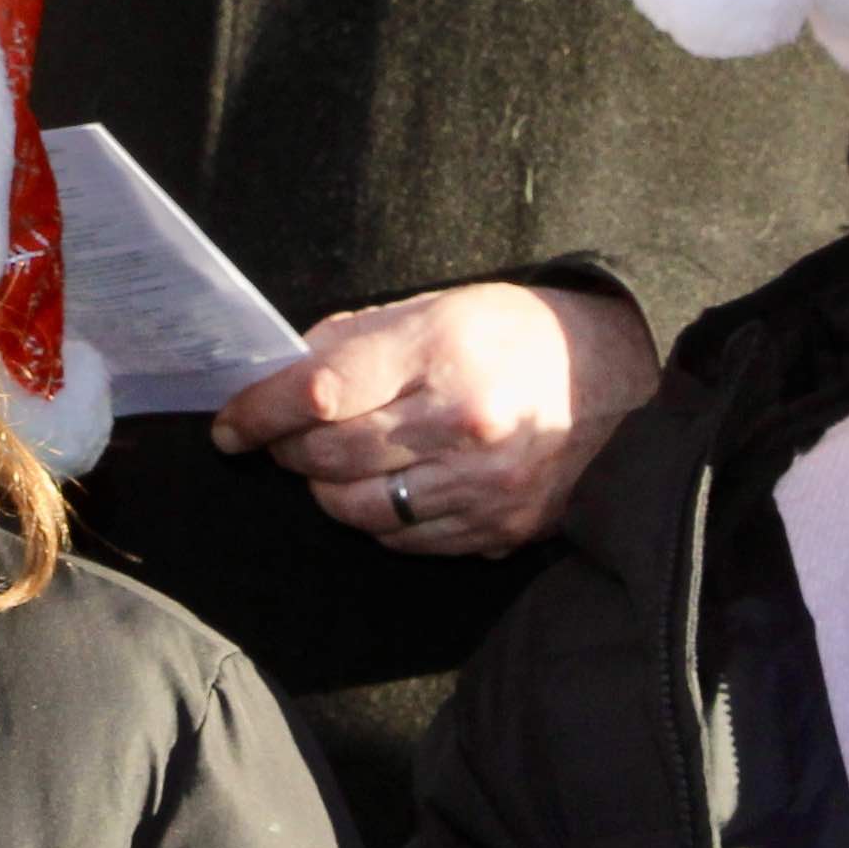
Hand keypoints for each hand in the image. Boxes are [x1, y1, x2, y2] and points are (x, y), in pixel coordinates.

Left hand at [210, 280, 659, 554]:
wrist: (617, 384)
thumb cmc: (517, 336)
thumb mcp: (439, 307)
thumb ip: (355, 340)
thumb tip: (281, 376)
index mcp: (444, 350)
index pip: (320, 391)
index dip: (259, 410)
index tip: (231, 421)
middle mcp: (463, 423)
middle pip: (330, 456)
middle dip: (287, 450)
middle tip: (280, 437)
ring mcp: (482, 485)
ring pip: (358, 509)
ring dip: (326, 488)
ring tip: (331, 463)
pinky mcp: (496, 529)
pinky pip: (403, 540)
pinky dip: (377, 519)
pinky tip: (386, 486)